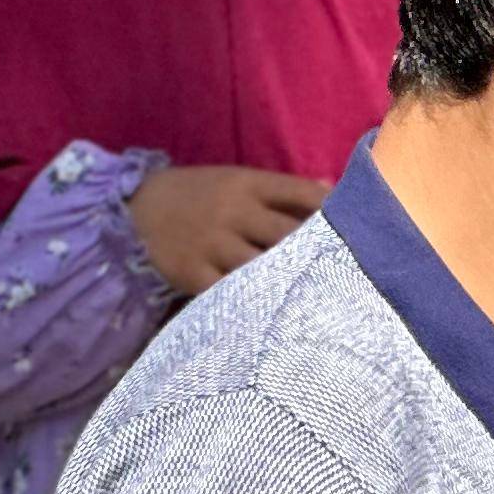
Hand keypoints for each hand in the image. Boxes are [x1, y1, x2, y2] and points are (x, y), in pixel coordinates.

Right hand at [126, 163, 329, 297]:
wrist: (134, 208)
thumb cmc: (200, 195)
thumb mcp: (238, 181)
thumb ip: (284, 189)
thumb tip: (331, 187)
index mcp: (250, 183)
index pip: (304, 194)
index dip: (335, 212)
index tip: (358, 231)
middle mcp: (234, 211)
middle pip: (288, 233)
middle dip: (316, 252)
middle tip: (348, 273)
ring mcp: (212, 242)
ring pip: (261, 265)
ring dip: (286, 280)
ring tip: (316, 298)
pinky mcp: (192, 271)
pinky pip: (228, 290)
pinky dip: (250, 301)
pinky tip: (271, 313)